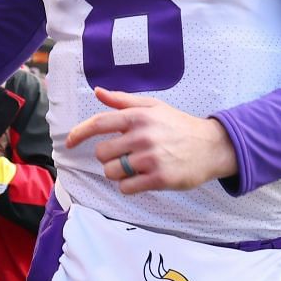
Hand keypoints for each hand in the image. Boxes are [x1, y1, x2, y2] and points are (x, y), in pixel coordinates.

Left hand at [67, 88, 239, 193]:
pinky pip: (126, 187)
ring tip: (135, 167)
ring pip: (111, 172)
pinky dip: (129, 186)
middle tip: (125, 155)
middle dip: (108, 157)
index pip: (99, 123)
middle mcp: (142, 136)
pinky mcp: (159, 178)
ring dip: (118, 173)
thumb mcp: (154, 107)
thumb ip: (123, 101)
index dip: (79, 134)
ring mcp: (150, 158)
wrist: (211, 146)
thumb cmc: (178, 125)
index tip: (69, 143)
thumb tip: (98, 92)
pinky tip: (141, 178)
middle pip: (102, 153)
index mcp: (138, 116)